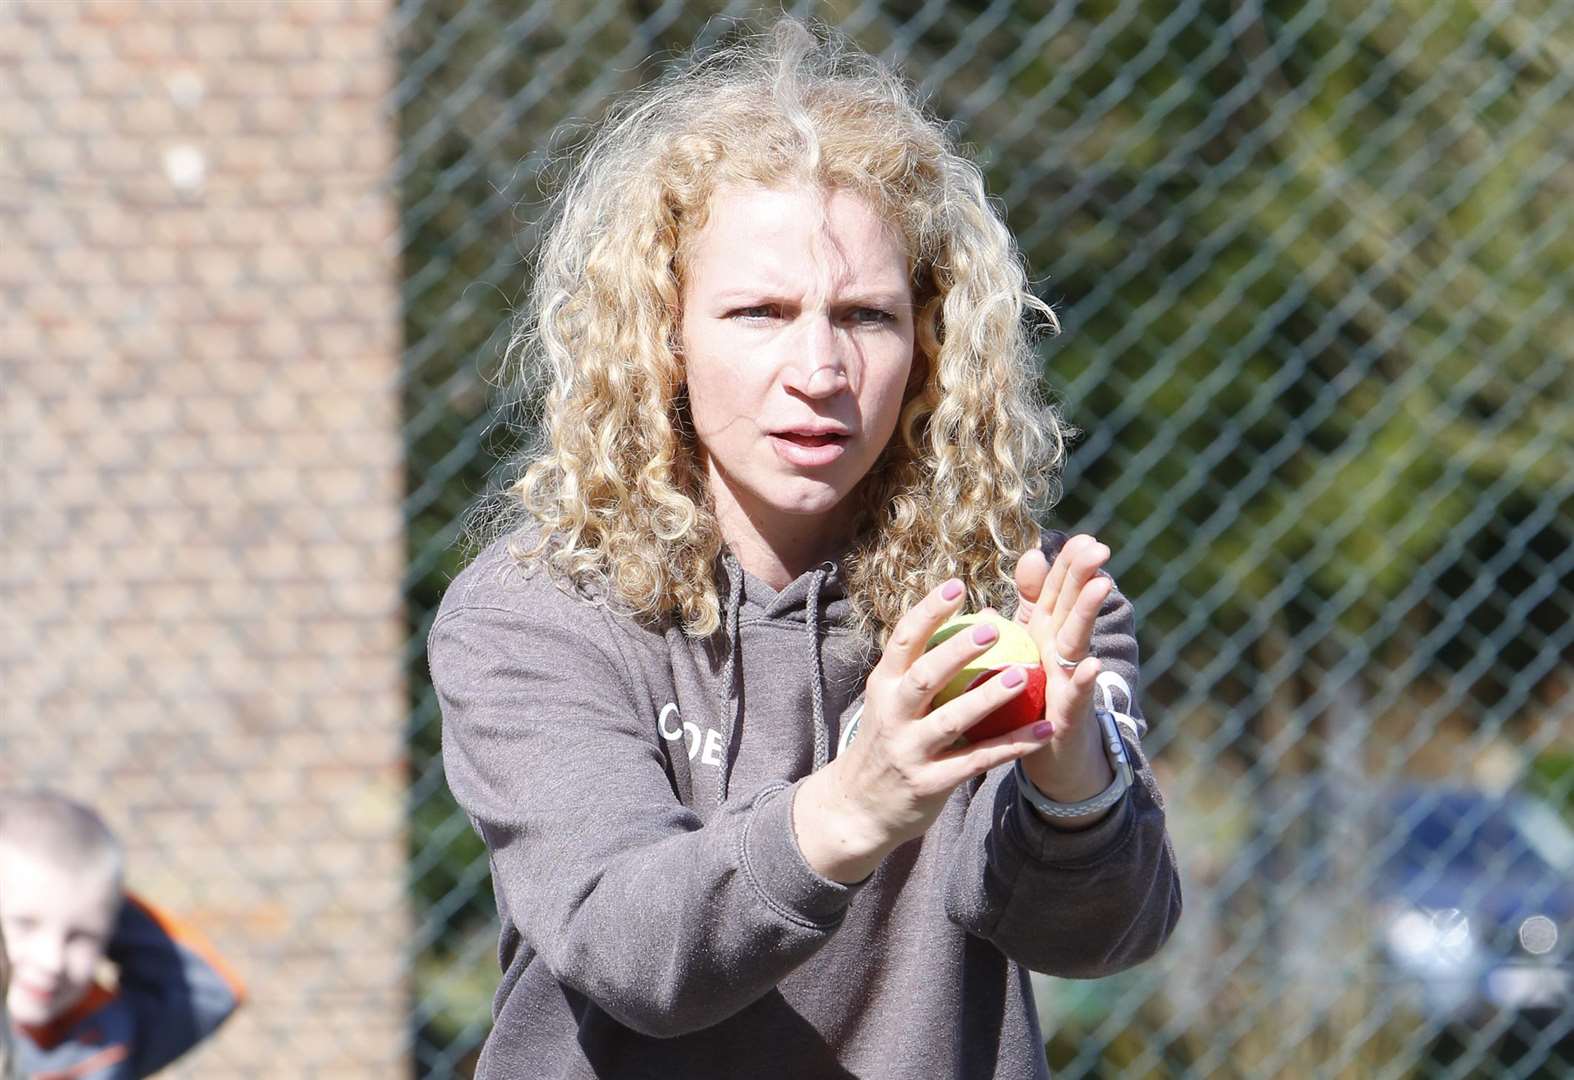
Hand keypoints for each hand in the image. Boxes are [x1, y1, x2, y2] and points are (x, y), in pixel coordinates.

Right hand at [792, 579, 1056, 881]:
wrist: (855, 809)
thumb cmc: (886, 742)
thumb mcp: (890, 701)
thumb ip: (923, 666)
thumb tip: (978, 621)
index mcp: (883, 686)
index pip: (902, 641)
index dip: (928, 613)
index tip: (956, 586)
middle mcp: (892, 715)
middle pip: (924, 676)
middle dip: (956, 651)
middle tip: (993, 629)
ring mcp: (909, 751)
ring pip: (951, 721)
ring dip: (986, 698)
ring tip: (1020, 677)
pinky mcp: (929, 784)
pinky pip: (977, 762)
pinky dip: (1012, 746)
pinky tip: (1043, 731)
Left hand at [1012, 536, 1116, 824]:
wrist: (1055, 758)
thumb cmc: (1037, 696)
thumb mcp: (1030, 643)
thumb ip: (1030, 602)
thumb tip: (1029, 557)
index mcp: (1047, 631)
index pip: (1058, 590)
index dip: (1067, 564)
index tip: (1080, 536)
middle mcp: (1063, 651)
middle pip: (1073, 606)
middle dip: (1084, 576)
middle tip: (1098, 546)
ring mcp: (1070, 681)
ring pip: (1077, 641)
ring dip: (1089, 614)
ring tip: (1100, 585)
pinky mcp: (1069, 714)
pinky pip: (1074, 695)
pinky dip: (1082, 680)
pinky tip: (1088, 665)